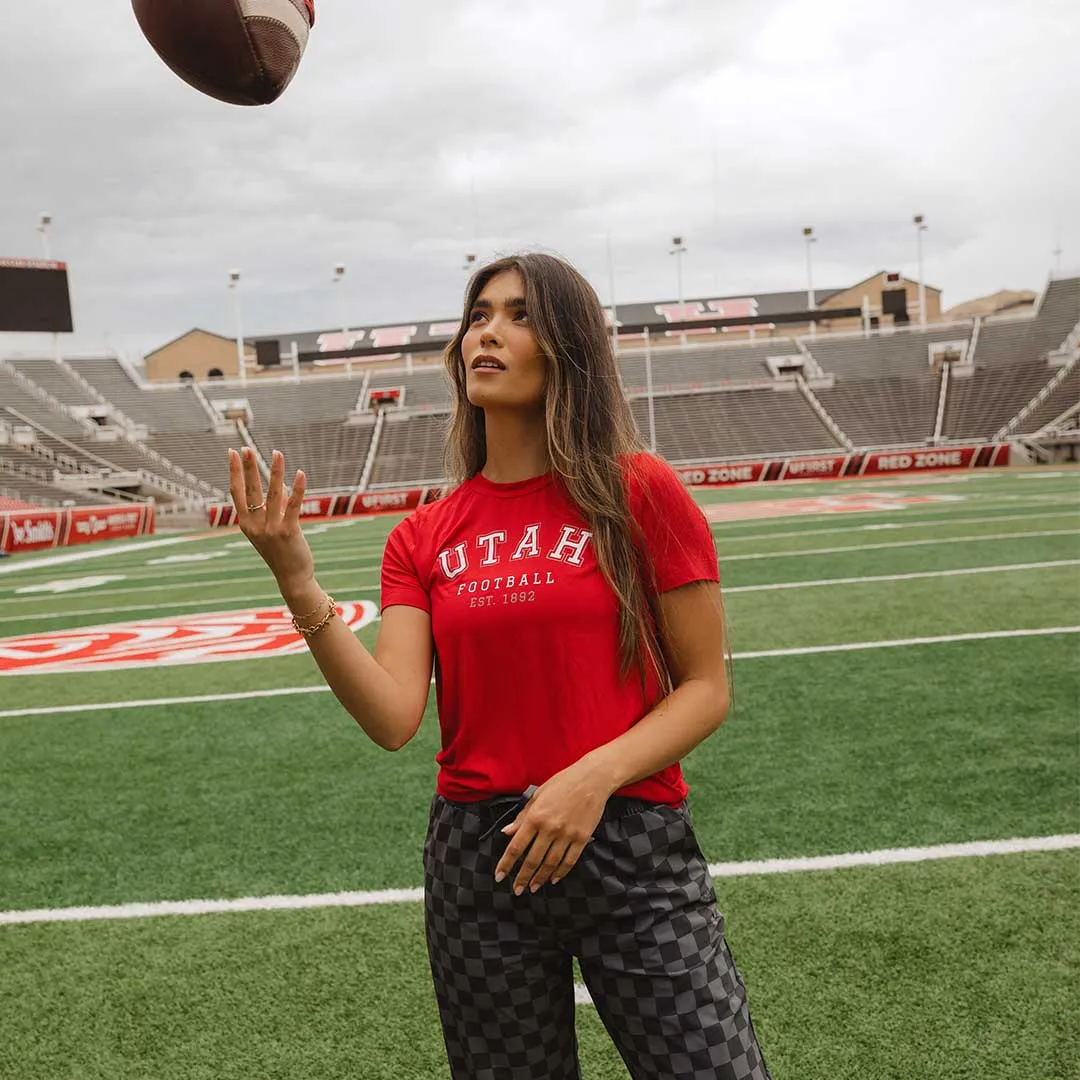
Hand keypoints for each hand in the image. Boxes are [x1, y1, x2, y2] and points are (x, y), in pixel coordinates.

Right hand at [227, 447, 315, 599]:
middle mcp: (255, 525)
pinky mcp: (288, 532)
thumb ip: (275, 508)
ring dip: (275, 471)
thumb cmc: (281, 553)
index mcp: (246, 524)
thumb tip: (281, 486)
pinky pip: (294, 506)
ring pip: (273, 494)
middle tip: (246, 448)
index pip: (236, 492)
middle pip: (250, 490)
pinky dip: (297, 489)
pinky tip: (300, 474)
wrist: (291, 578)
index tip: (232, 453)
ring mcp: (270, 529)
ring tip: (277, 452)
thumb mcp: (272, 529)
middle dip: (248, 467)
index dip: (234, 472)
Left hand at [494, 759, 614, 894]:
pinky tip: (553, 879)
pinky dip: (561, 872)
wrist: (592, 779)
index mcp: (535, 816)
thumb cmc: (563, 783)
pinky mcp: (582, 838)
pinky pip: (570, 860)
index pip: (516, 846)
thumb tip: (507, 832)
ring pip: (550, 864)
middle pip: (532, 860)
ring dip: (540, 878)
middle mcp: (550, 828)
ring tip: (533, 887)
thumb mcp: (537, 795)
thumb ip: (522, 816)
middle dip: (522, 877)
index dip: (506, 864)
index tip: (500, 876)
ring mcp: (567, 834)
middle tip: (517, 890)